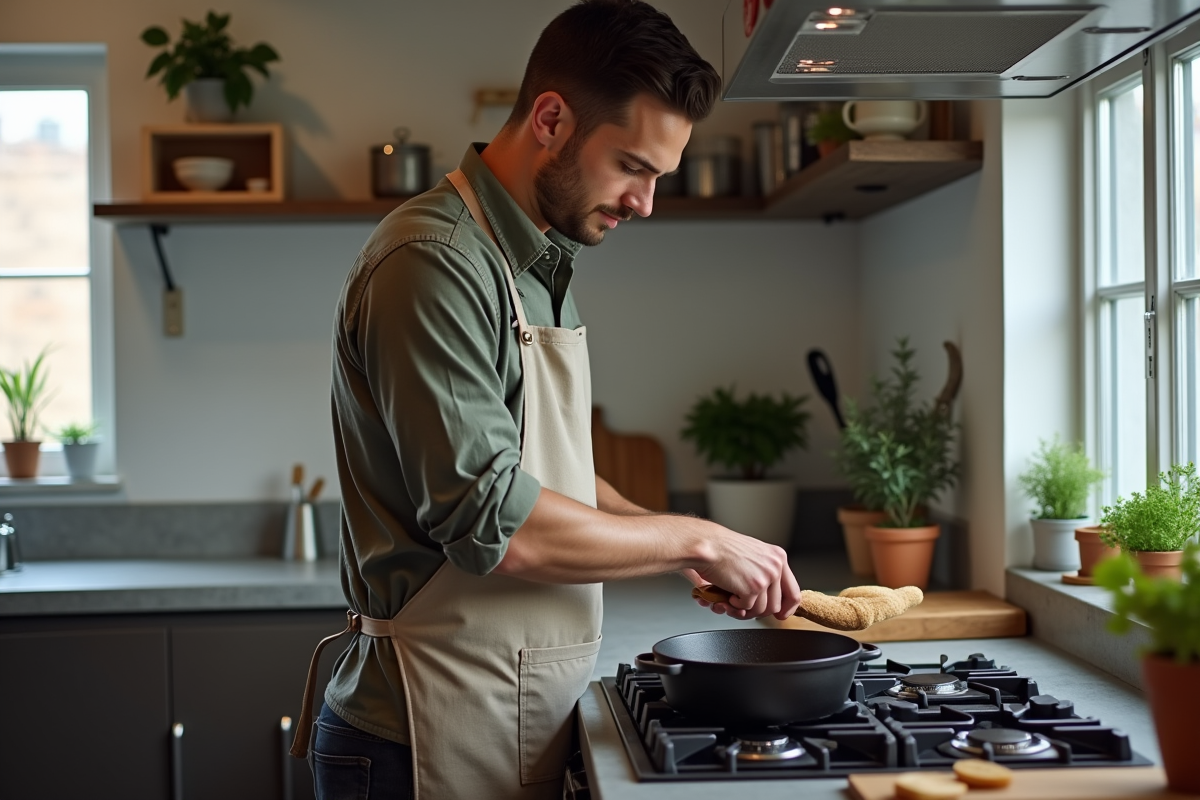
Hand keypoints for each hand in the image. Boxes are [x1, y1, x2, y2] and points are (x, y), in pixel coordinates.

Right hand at [685, 525, 801, 620]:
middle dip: (757, 611)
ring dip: (743, 609)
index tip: (781, 615)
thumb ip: (765, 574)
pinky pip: (745, 608)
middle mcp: (775, 566)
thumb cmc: (722, 549)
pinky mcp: (752, 588)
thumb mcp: (753, 556)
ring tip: (730, 598)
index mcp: (778, 557)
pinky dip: (732, 604)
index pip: (793, 592)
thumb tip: (769, 602)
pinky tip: (726, 591)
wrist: (707, 545)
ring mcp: (765, 578)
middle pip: (775, 605)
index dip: (787, 608)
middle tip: (742, 606)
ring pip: (760, 610)